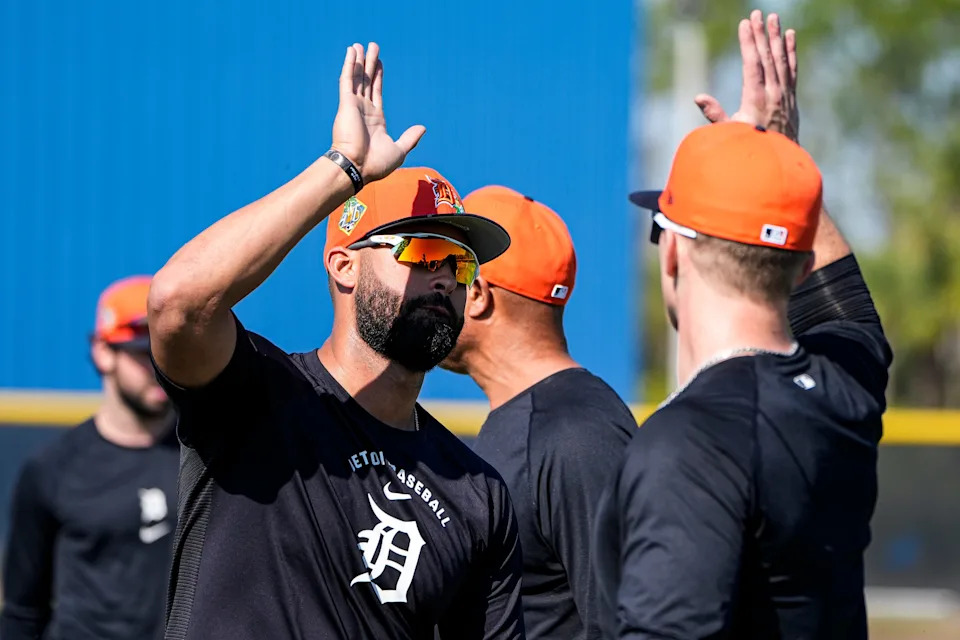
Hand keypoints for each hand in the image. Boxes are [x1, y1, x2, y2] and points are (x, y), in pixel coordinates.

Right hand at [331, 42, 425, 182]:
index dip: (378, 76)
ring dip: (358, 61)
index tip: (379, 63)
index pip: (376, 92)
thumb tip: (422, 128)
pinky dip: (349, 65)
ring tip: (360, 45)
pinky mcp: (346, 104)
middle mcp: (363, 110)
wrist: (357, 168)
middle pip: (367, 81)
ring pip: (357, 77)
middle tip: (371, 47)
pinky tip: (351, 52)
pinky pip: (347, 80)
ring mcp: (354, 106)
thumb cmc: (375, 164)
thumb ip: (410, 138)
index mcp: (375, 119)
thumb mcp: (399, 150)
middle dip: (369, 64)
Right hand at [694, 11, 798, 140]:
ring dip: (777, 38)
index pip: (753, 64)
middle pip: (767, 57)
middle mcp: (773, 94)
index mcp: (756, 99)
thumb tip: (698, 98)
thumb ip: (715, 115)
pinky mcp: (791, 99)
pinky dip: (791, 52)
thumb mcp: (729, 134)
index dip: (749, 43)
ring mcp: (785, 95)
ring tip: (774, 18)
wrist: (777, 166)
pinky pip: (791, 70)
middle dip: (762, 34)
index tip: (745, 24)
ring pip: (781, 60)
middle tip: (758, 13)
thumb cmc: (748, 150)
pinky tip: (790, 36)